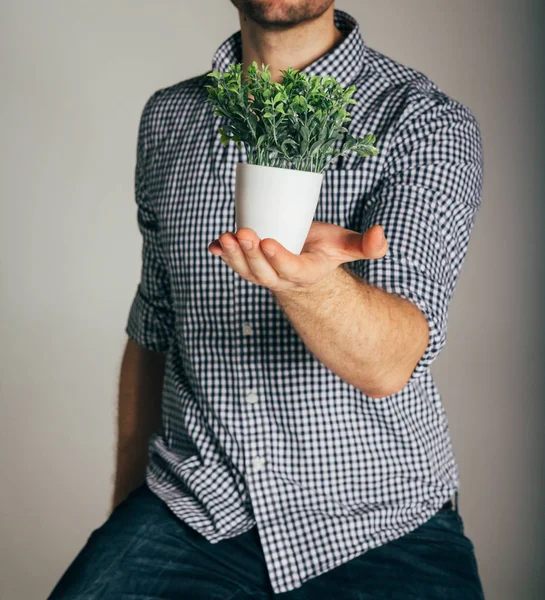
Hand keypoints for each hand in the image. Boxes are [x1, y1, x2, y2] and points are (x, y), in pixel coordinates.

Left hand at [208, 221, 388, 293]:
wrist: (305, 264)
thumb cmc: (325, 252)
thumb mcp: (347, 247)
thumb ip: (367, 246)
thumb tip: (381, 234)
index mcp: (305, 273)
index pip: (291, 269)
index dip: (279, 258)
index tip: (267, 242)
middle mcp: (281, 278)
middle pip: (264, 271)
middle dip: (251, 254)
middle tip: (243, 234)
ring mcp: (263, 274)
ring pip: (245, 270)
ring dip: (232, 255)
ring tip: (224, 238)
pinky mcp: (250, 267)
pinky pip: (234, 264)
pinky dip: (221, 256)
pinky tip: (212, 245)